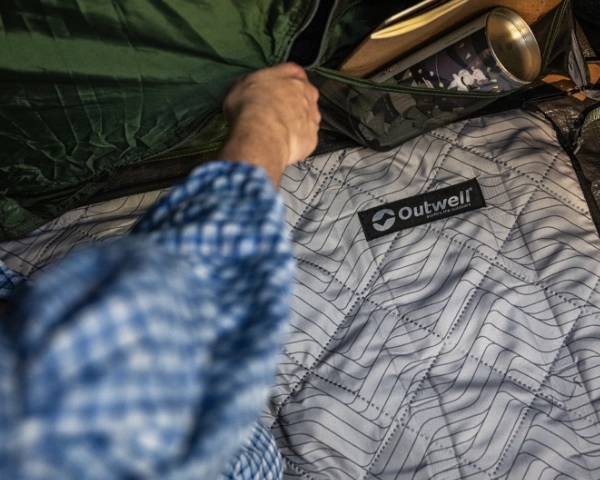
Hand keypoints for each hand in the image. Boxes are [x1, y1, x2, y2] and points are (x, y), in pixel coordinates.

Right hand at [218, 63, 320, 184]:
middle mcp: (308, 93)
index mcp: (293, 74)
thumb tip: (257, 89)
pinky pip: (305, 138)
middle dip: (292, 103)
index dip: (283, 84)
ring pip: (307, 118)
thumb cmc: (250, 106)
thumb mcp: (244, 83)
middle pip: (304, 96)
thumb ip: (259, 82)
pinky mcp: (313, 138)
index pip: (293, 73)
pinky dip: (296, 141)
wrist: (262, 135)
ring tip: (277, 131)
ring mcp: (313, 117)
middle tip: (275, 112)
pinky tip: (283, 144)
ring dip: (296, 122)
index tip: (273, 91)